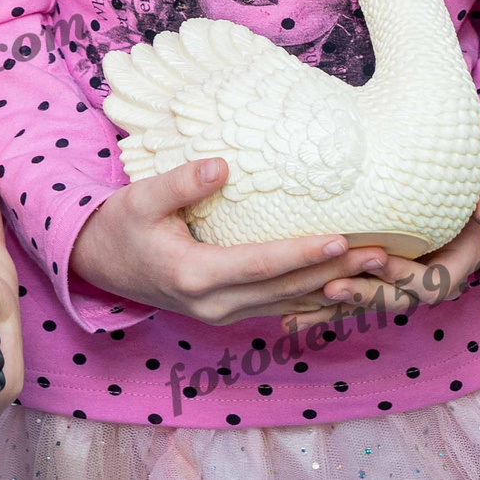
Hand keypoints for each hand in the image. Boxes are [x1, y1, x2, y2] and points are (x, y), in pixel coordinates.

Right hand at [69, 157, 390, 325]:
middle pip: (285, 290)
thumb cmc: (121, 225)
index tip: (341, 238)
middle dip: (336, 274)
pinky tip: (347, 288)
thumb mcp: (140, 198)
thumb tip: (222, 165)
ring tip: (377, 271)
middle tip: (382, 255)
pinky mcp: (229, 312)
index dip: (302, 253)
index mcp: (193, 275)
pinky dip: (314, 300)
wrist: (98, 264)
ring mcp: (222, 314)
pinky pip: (279, 310)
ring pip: (288, 304)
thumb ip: (181, 183)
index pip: (260, 265)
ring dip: (334, 289)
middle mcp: (213, 304)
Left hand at [290, 175, 479, 331]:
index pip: (432, 283)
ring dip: (339, 309)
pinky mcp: (376, 285)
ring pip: (369, 307)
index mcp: (454, 265)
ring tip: (306, 305)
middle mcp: (427, 283)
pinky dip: (323, 313)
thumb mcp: (479, 184)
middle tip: (333, 286)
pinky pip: (351, 304)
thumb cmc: (461, 186)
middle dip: (365, 295)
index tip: (376, 257)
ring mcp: (400, 287)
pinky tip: (292, 320)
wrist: (444, 193)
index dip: (403, 275)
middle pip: (396, 302)